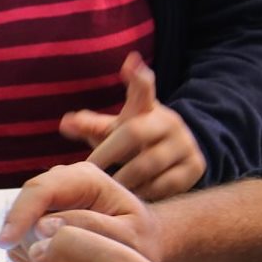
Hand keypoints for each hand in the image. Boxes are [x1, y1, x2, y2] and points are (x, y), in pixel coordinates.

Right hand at [0, 162, 164, 261]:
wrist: (141, 247)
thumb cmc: (140, 242)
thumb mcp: (129, 239)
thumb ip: (92, 229)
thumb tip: (45, 226)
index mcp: (85, 178)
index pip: (41, 190)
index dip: (20, 215)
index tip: (6, 241)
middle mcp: (63, 180)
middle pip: (24, 205)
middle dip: (24, 237)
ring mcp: (50, 197)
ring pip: (20, 223)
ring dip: (30, 249)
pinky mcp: (40, 215)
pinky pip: (20, 235)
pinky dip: (29, 254)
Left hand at [58, 52, 205, 200]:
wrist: (175, 161)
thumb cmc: (133, 143)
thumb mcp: (114, 130)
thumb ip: (91, 125)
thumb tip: (65, 122)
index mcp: (147, 108)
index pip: (143, 89)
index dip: (137, 78)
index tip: (131, 63)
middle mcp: (169, 122)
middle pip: (134, 132)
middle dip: (108, 152)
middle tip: (90, 168)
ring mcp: (185, 144)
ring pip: (149, 164)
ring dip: (124, 178)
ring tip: (109, 189)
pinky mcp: (195, 168)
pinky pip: (164, 185)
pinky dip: (144, 193)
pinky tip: (132, 197)